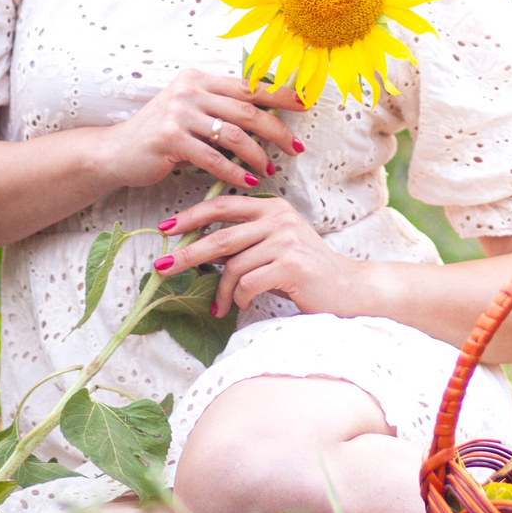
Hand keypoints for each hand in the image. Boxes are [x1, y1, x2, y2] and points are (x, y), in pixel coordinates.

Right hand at [99, 68, 303, 195]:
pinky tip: (249, 181)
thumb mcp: (191, 111)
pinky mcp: (171, 139)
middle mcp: (190, 90)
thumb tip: (266, 116)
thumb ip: (220, 108)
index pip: (248, 84)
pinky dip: (235, 172)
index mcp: (200, 78)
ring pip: (234, 134)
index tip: (306, 103)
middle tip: (295, 147)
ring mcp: (179, 113)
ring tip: (270, 169)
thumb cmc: (161, 136)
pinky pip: (213, 158)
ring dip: (257, 155)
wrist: (116, 152)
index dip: (280, 94)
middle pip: (247, 109)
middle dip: (277, 129)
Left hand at [154, 192, 364, 318]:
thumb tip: (199, 249)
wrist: (349, 290)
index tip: (164, 229)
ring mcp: (286, 241)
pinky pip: (248, 283)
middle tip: (161, 269)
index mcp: (273, 208)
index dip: (190, 216)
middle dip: (186, 254)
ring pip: (233, 266)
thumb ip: (247, 240)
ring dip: (222, 292)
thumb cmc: (306, 273)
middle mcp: (279, 219)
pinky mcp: (291, 265)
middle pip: (220, 236)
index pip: (223, 205)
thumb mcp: (276, 246)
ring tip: (221, 307)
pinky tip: (245, 306)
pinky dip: (241, 299)